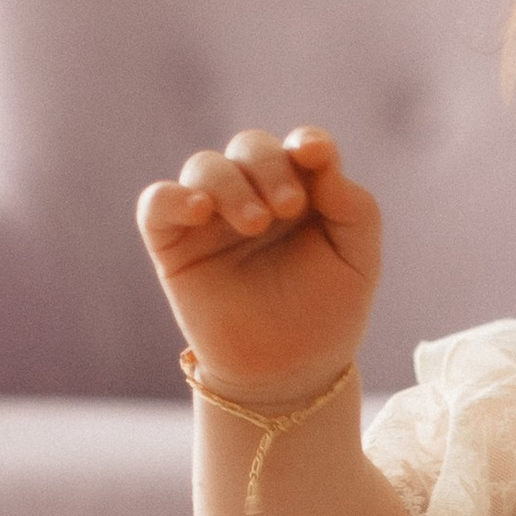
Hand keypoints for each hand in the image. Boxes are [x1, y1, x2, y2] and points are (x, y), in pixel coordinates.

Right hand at [135, 125, 381, 404]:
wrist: (289, 372)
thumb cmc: (326, 313)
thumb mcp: (358, 259)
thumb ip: (353, 206)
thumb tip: (320, 159)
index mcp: (302, 191)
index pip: (299, 147)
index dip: (307, 142)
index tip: (313, 154)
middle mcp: (253, 195)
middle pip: (250, 147)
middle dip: (269, 166)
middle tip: (288, 208)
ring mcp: (211, 218)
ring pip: (204, 166)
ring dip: (229, 183)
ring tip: (253, 222)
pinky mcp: (174, 245)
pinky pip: (157, 203)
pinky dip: (173, 197)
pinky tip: (199, 210)